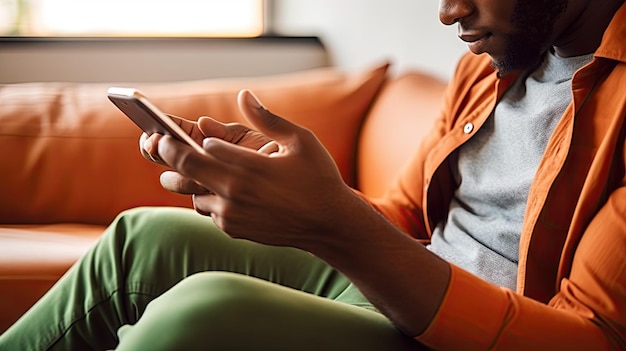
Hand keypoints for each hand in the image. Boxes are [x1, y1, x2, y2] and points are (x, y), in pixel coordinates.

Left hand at [155, 89, 354, 247]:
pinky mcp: (233, 229)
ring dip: (188, 180)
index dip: (187, 138)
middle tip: (157, 142)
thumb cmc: (318, 178)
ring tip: (188, 168)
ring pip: (191, 193)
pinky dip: (207, 198)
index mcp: (249, 166)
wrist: (328, 224)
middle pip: (185, 169)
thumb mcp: (301, 140)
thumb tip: (244, 95)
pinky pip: (207, 210)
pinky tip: (219, 189)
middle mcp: (235, 191)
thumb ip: (268, 118)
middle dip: (167, 153)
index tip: (173, 131)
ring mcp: (231, 214)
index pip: (201, 147)